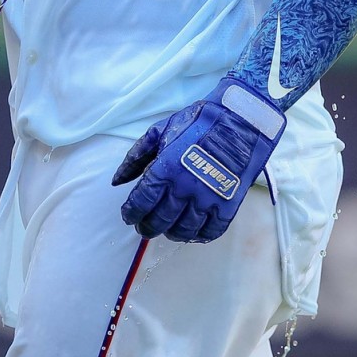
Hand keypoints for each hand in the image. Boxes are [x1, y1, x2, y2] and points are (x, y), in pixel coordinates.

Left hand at [112, 78, 285, 242]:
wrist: (239, 120)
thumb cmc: (198, 122)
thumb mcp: (160, 131)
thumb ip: (136, 156)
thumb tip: (117, 181)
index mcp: (165, 168)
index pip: (141, 202)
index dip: (131, 213)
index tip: (128, 216)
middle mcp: (184, 187)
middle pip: (159, 219)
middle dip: (147, 227)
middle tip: (144, 227)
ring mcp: (207, 198)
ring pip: (183, 230)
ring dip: (171, 233)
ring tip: (167, 230)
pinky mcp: (227, 205)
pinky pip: (210, 231)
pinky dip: (198, 236)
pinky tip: (192, 232)